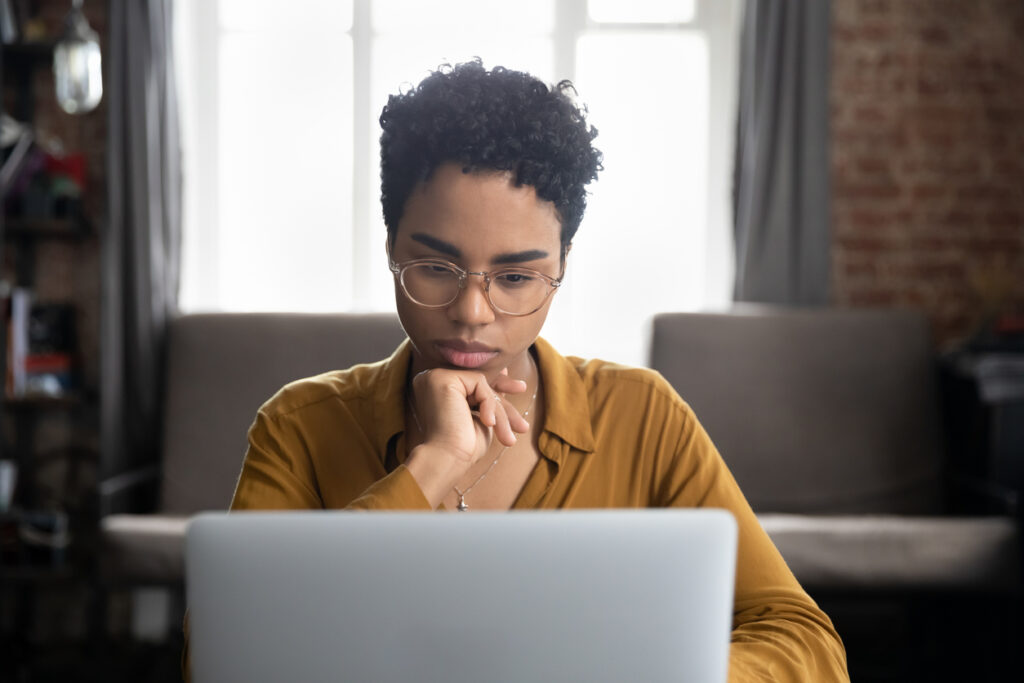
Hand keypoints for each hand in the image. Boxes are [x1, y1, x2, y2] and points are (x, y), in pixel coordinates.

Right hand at [410, 367, 529, 464]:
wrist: (448, 459)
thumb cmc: (464, 445)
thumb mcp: (481, 415)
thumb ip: (488, 395)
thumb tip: (505, 372)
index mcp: (437, 388)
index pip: (473, 383)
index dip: (497, 388)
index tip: (519, 388)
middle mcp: (432, 378)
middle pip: (478, 383)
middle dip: (502, 400)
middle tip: (520, 417)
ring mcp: (435, 376)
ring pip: (481, 384)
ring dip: (499, 410)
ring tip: (508, 436)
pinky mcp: (442, 378)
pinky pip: (479, 383)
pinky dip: (489, 404)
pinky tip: (489, 424)